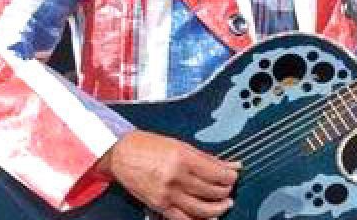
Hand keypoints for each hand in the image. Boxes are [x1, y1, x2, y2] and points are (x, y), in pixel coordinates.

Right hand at [96, 130, 240, 219]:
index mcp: (182, 157)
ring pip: (202, 209)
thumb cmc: (148, 145)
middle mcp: (176, 177)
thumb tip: (228, 164)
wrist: (121, 154)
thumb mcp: (179, 144)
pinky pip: (184, 219)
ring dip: (218, 207)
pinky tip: (210, 217)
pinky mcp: (160, 206)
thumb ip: (205, 157)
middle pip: (211, 191)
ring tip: (225, 203)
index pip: (216, 172)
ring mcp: (168, 194)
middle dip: (226, 190)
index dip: (230, 176)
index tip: (235, 174)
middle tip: (231, 187)